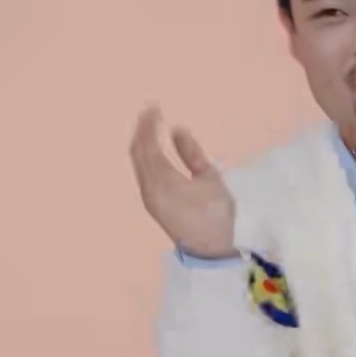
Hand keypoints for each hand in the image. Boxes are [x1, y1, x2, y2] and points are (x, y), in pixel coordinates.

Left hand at [129, 105, 235, 258]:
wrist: (213, 249)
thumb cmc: (217, 213)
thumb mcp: (211, 179)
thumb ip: (192, 153)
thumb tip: (177, 130)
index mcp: (163, 181)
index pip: (148, 146)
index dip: (148, 125)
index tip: (153, 107)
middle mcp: (150, 189)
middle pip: (138, 153)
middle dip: (142, 131)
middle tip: (150, 112)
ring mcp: (149, 198)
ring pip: (138, 163)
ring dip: (142, 142)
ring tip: (150, 125)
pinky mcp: (153, 203)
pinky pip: (143, 173)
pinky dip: (145, 156)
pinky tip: (153, 149)